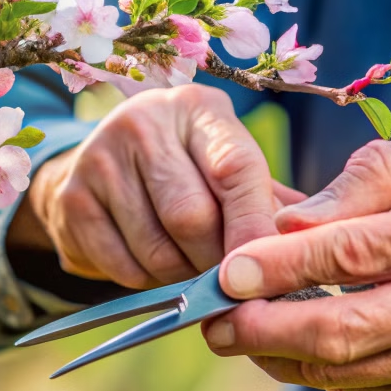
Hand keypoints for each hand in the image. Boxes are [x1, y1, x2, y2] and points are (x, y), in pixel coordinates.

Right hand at [8, 85, 302, 289]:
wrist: (99, 168)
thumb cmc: (187, 173)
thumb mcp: (227, 168)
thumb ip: (269, 202)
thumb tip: (318, 246)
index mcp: (198, 108)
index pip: (235, 168)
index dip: (253, 225)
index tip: (273, 267)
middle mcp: (144, 122)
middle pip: (192, 216)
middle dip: (218, 261)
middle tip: (233, 282)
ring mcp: (100, 157)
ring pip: (157, 247)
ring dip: (182, 276)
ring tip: (192, 270)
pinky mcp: (73, 196)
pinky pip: (122, 265)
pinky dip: (146, 282)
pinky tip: (154, 269)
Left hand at [202, 123, 390, 390]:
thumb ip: (375, 174)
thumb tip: (294, 218)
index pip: (346, 255)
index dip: (274, 266)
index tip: (223, 270)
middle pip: (336, 330)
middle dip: (258, 329)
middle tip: (210, 320)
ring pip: (341, 370)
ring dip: (276, 354)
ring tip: (234, 332)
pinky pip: (365, 390)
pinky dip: (319, 370)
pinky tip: (292, 345)